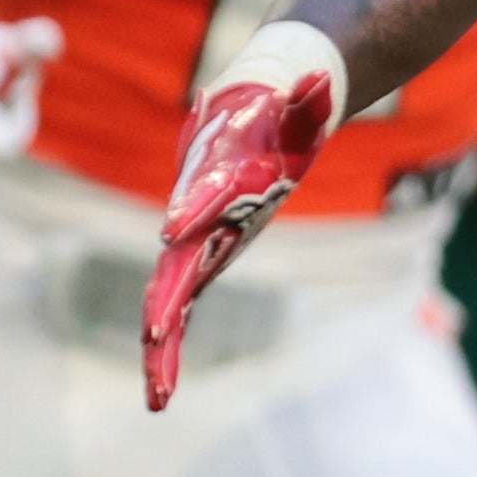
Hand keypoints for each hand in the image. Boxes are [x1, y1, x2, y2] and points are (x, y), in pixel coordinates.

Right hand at [143, 46, 338, 409]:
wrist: (246, 119)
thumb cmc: (277, 115)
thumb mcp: (300, 107)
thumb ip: (308, 98)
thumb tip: (321, 79)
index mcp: (220, 180)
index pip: (205, 196)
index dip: (193, 207)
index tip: (176, 226)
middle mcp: (197, 219)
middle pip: (176, 265)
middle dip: (166, 302)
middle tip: (155, 336)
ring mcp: (195, 246)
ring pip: (170, 302)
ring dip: (162, 349)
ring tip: (158, 396)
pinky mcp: (198, 264)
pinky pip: (181, 312)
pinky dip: (170, 353)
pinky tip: (162, 396)